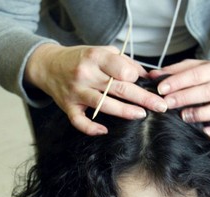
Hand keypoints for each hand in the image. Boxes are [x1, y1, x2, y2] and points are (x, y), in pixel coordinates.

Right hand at [25, 44, 166, 135]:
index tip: (142, 82)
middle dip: (144, 98)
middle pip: (119, 88)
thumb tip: (146, 76)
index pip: (123, 70)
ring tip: (142, 115)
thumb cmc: (80, 58)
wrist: (48, 64)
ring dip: (125, 112)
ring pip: (104, 105)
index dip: (136, 77)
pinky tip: (104, 131)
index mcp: (96, 57)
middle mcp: (85, 74)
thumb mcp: (102, 52)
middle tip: (161, 106)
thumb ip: (124, 62)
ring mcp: (76, 91)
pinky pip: (79, 121)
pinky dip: (91, 129)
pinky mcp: (68, 106)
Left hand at [148, 59, 209, 139]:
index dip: (177, 81)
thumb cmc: (203, 77)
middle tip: (167, 103)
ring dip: (199, 113)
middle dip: (184, 97)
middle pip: (207, 91)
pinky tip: (204, 132)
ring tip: (182, 116)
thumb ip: (173, 71)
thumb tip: (153, 75)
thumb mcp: (190, 68)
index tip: (161, 88)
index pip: (196, 74)